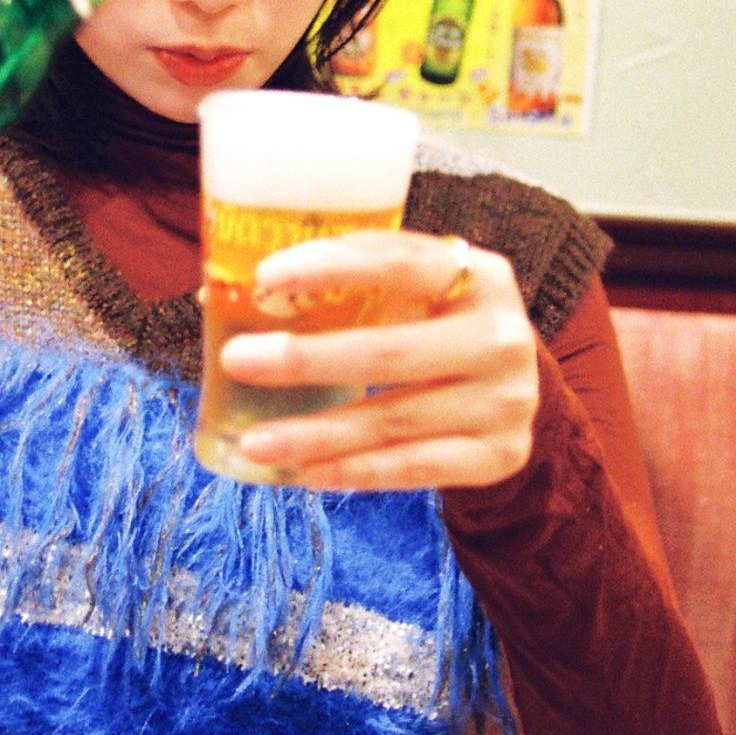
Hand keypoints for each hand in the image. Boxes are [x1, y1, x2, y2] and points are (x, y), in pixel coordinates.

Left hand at [219, 232, 538, 491]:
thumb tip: (221, 297)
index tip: (266, 276)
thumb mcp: (417, 292)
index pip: (400, 262)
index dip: (332, 265)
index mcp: (480, 275)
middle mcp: (502, 336)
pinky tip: (304, 472)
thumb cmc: (438, 325)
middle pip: (391, 351)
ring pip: (395, 420)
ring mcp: (507, 401)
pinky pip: (414, 468)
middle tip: (239, 360)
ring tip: (255, 442)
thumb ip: (349, 285)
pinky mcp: (500, 455)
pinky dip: (354, 471)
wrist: (514, 388)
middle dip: (307, 359)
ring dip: (317, 433)